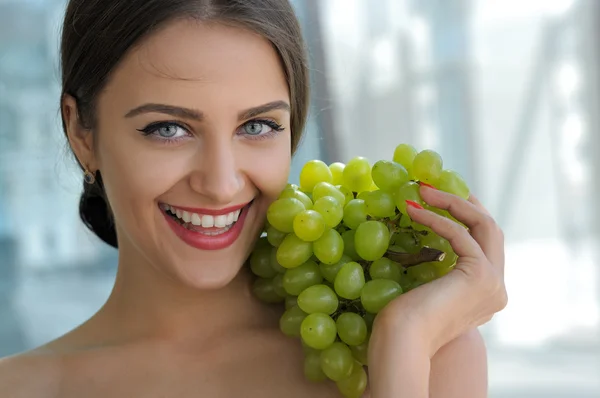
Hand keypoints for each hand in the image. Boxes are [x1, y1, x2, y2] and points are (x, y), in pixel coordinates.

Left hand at [372, 184, 507, 356]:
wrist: (403, 343)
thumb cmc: (404, 321)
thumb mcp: (428, 288)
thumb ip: (440, 269)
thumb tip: (430, 244)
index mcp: (486, 292)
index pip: (485, 242)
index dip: (467, 214)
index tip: (443, 196)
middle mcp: (497, 288)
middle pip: (490, 229)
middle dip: (464, 202)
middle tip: (435, 185)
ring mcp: (494, 283)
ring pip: (483, 225)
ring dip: (451, 202)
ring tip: (422, 189)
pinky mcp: (482, 276)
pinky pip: (461, 235)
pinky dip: (436, 218)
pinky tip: (413, 209)